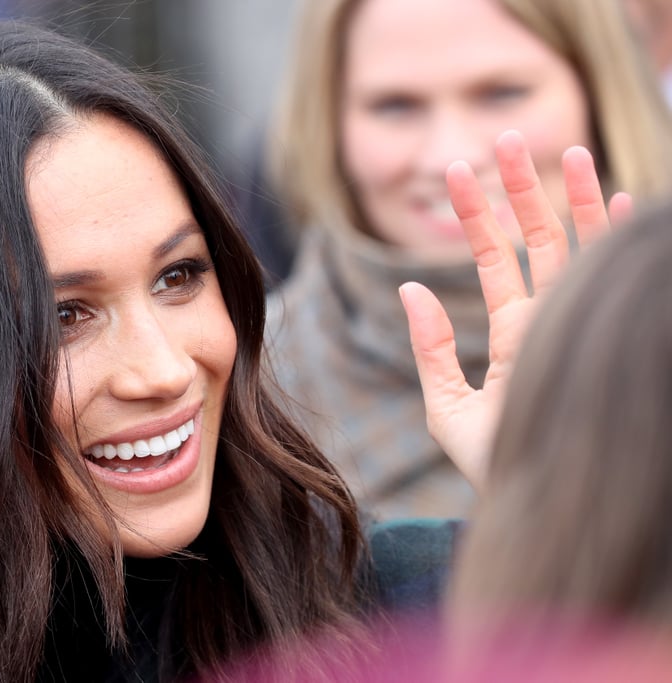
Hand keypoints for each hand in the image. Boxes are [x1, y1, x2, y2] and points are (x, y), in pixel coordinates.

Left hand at [399, 130, 631, 491]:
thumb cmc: (497, 468)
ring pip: (581, 249)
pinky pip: (613, 278)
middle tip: (505, 138)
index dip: (476, 214)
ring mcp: (582, 325)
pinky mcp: (603, 334)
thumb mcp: (447, 410)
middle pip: (538, 241)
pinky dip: (616, 239)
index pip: (494, 260)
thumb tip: (411, 287)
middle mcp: (552, 321)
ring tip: (565, 149)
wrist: (546, 509)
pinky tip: (621, 199)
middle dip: (522, 189)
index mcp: (512, 333)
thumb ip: (431, 350)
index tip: (457, 170)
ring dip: (575, 198)